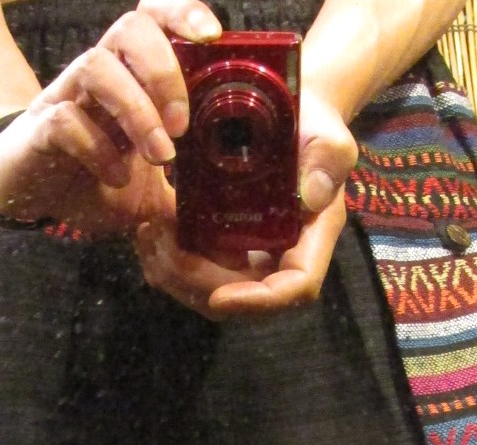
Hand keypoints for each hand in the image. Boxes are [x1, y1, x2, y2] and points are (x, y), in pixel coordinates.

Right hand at [0, 0, 219, 236]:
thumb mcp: (150, 194)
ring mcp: (67, 99)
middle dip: (163, 71)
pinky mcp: (41, 131)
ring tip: (159, 156)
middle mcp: (99, 78)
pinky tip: (116, 177)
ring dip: (136, 110)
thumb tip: (222, 222)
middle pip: (129, 28)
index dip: (181, 13)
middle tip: (182, 125)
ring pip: (97, 66)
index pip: (153, 20)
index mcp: (129, 78)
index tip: (212, 36)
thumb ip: (184, 198)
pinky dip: (98, 149)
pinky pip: (66, 121)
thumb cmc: (91, 177)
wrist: (30, 192)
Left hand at [132, 87, 357, 318]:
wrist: (289, 111)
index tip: (219, 298)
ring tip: (148, 232)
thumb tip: (313, 196)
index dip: (257, 301)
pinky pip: (195, 268)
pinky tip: (148, 227)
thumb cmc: (313, 122)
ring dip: (174, 272)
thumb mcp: (327, 132)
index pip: (293, 288)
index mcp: (309, 240)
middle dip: (196, 282)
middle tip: (159, 244)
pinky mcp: (225, 242)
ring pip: (210, 288)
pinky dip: (167, 258)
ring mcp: (250, 253)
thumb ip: (328, 158)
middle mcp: (280, 256)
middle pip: (240, 295)